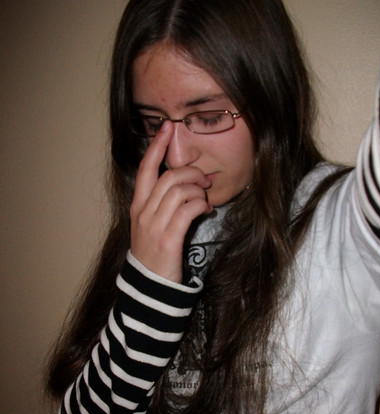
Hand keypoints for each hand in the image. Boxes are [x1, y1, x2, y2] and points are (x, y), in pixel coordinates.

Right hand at [130, 120, 211, 282]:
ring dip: (198, 190)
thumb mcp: (151, 224)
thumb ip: (163, 204)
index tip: (167, 128)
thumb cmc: (154, 252)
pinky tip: (207, 210)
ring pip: (179, 191)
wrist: (149, 285)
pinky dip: (201, 205)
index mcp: (138, 206)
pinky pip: (188, 210)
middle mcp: (143, 212)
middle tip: (205, 178)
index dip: (155, 146)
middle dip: (190, 173)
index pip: (145, 169)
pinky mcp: (169, 239)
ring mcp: (155, 225)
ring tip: (207, 197)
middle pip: (167, 178)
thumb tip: (187, 185)